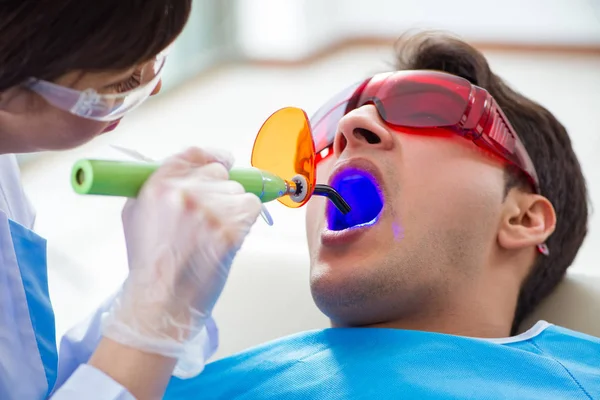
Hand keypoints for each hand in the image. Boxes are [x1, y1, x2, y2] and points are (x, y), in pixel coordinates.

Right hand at [101, 147, 261, 375]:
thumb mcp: (136, 214)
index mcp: (157, 185)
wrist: (162, 302)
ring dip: (233, 208)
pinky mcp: (230, 229)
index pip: (195, 153)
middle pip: (221, 173)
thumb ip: (158, 186)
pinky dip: (246, 220)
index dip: (213, 156)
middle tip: (211, 216)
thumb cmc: (150, 263)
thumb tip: (186, 171)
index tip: (224, 161)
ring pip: (238, 191)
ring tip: (213, 235)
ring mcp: (208, 210)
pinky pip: (252, 207)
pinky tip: (229, 237)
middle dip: (220, 190)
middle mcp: (183, 192)